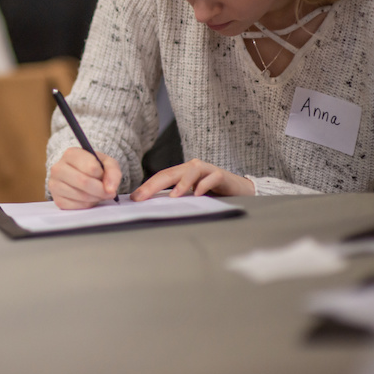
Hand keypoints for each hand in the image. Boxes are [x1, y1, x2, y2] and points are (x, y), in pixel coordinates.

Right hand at [48, 147, 121, 208]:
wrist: (79, 174)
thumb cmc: (93, 167)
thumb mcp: (106, 163)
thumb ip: (113, 172)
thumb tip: (110, 189)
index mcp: (70, 154)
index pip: (91, 167)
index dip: (102, 174)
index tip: (103, 175)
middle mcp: (58, 168)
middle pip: (84, 182)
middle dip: (101, 189)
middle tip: (108, 192)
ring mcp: (55, 185)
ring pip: (81, 196)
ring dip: (96, 197)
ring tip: (97, 192)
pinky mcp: (57, 200)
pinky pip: (77, 206)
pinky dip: (88, 204)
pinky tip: (88, 198)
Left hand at [131, 158, 253, 200]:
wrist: (239, 189)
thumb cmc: (212, 193)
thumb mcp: (191, 195)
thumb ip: (176, 197)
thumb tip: (153, 206)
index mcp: (182, 172)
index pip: (161, 177)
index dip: (147, 187)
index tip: (134, 198)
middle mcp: (191, 167)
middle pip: (169, 174)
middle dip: (153, 185)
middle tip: (141, 197)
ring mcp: (206, 169)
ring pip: (190, 171)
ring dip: (180, 184)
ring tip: (172, 196)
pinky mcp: (221, 175)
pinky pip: (211, 178)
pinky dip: (204, 185)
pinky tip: (197, 194)